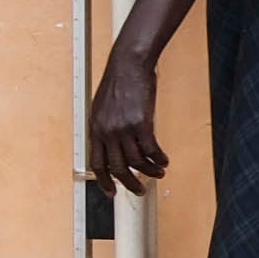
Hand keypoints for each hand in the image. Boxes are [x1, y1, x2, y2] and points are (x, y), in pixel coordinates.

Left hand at [84, 41, 169, 191]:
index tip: (112, 192)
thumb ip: (106, 129)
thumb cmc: (118, 82)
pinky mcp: (141, 123)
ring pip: (137, 161)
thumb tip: (115, 148)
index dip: (104, 181)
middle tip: (140, 190)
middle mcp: (107, 132)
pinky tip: (163, 160)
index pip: (97, 164)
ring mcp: (123, 128)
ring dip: (149, 171)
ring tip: (158, 172)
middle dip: (131, 183)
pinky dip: (159, 158)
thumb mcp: (102, 108)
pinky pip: (151, 150)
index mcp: (95, 129)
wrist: (128, 65)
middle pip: (119, 168)